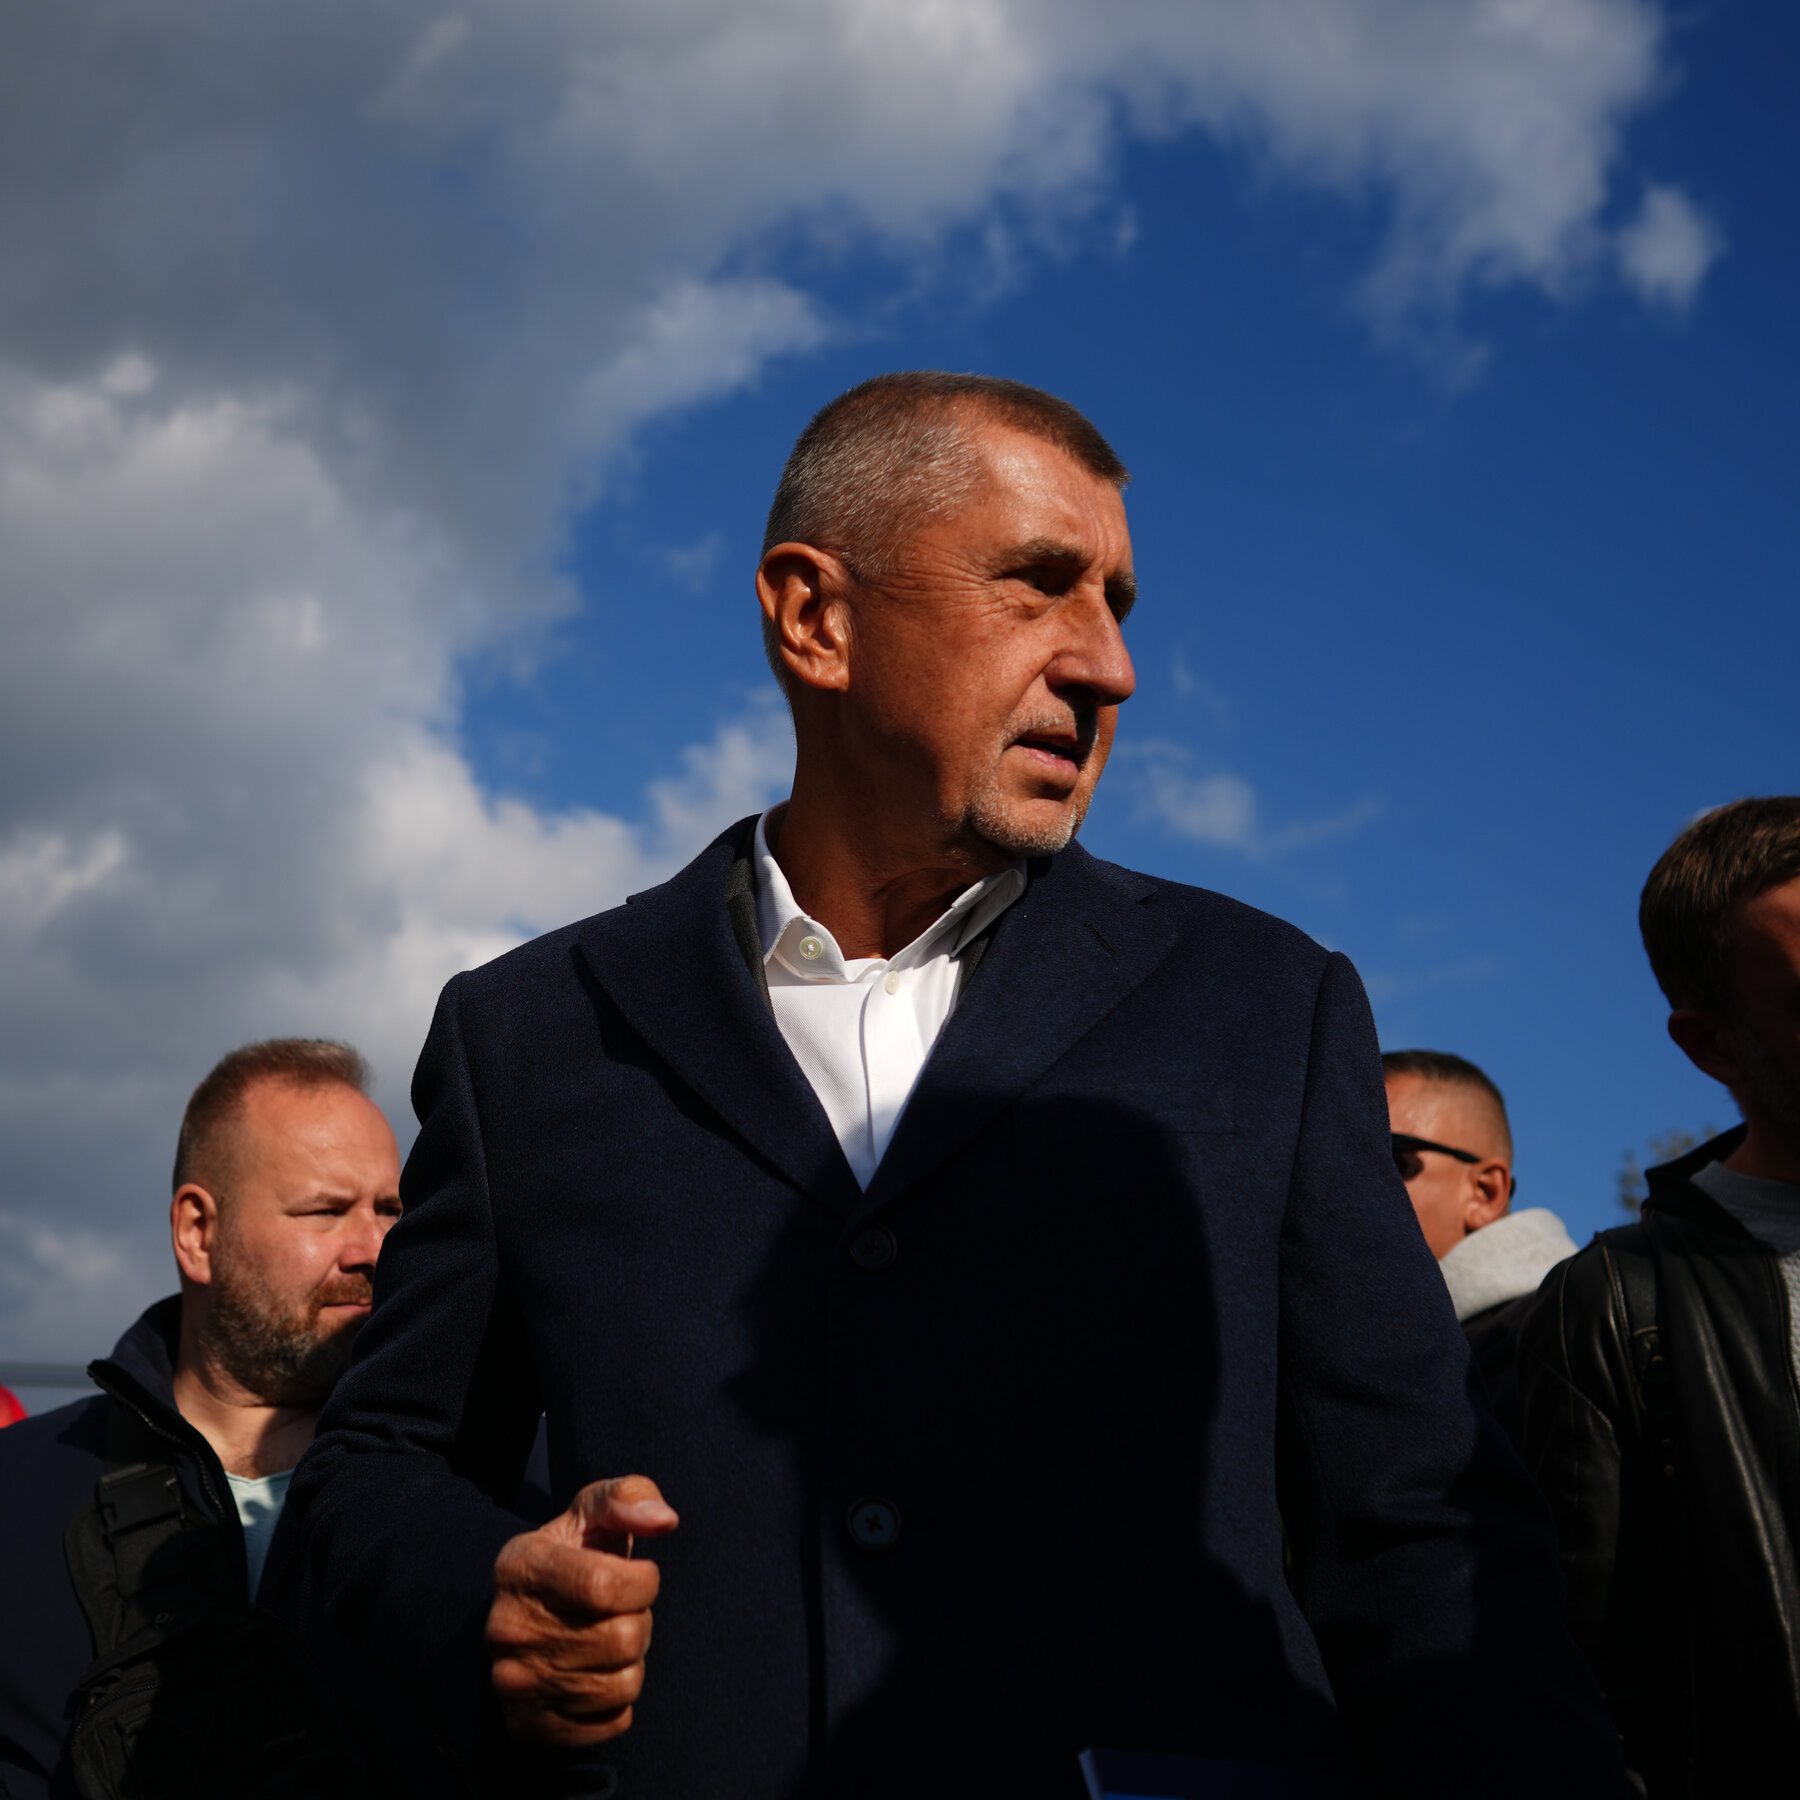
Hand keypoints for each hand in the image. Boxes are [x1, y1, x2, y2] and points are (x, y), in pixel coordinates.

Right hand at [487, 1474, 678, 1747]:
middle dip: (641, 1620)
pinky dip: (620, 1699)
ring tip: (611, 1637)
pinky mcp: (530, 1726)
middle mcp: (507, 1629)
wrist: (522, 1613)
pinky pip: (614, 1723)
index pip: (605, 1585)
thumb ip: (629, 1498)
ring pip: (622, 1685)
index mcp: (520, 1567)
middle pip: (622, 1639)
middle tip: (624, 1610)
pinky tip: (599, 1671)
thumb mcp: (592, 1512)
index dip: (643, 1581)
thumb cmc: (572, 1554)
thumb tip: (665, 1520)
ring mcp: (514, 1683)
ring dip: (633, 1660)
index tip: (640, 1573)